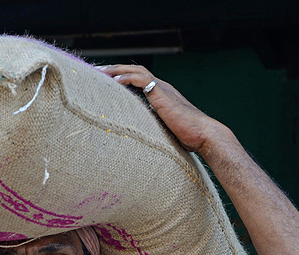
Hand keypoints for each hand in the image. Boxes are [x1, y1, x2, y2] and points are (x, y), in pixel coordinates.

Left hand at [98, 65, 225, 152]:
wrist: (203, 134)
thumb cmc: (187, 137)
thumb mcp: (162, 130)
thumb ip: (151, 127)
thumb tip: (137, 139)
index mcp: (160, 95)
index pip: (136, 80)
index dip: (120, 78)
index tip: (103, 81)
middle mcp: (160, 88)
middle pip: (133, 71)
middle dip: (113, 70)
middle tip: (95, 71)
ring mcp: (162, 89)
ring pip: (136, 70)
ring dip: (116, 70)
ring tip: (99, 72)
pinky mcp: (162, 93)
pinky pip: (142, 79)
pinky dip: (127, 78)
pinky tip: (114, 81)